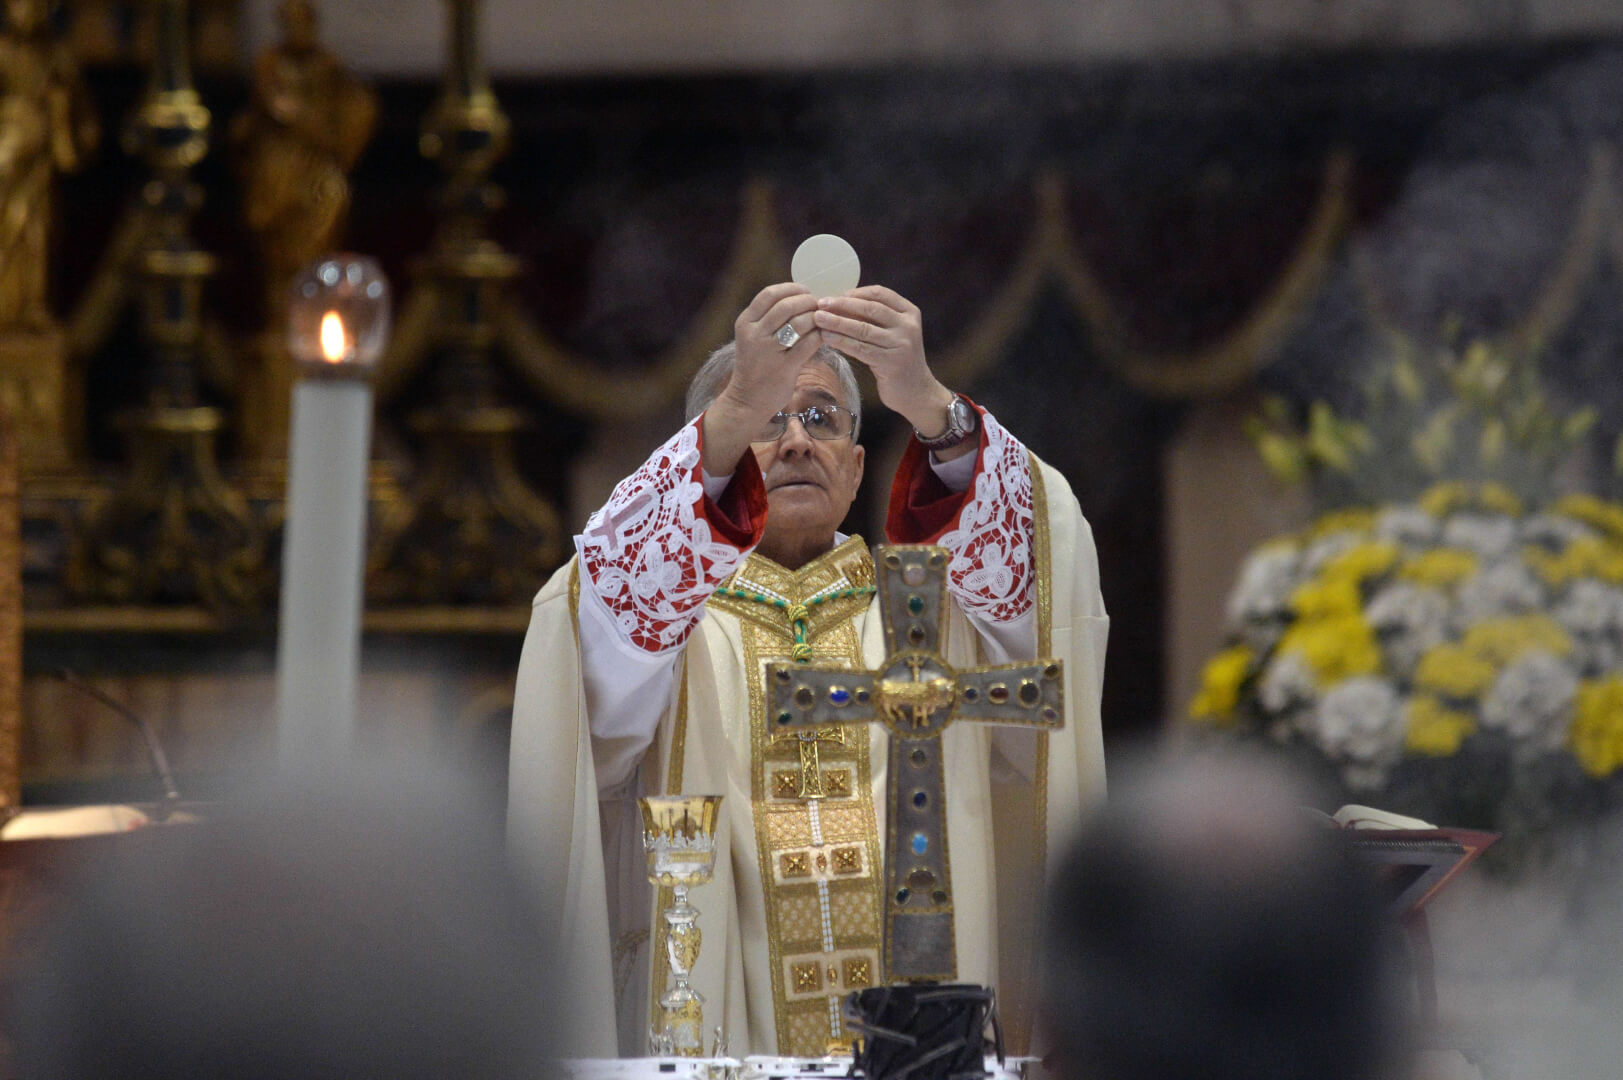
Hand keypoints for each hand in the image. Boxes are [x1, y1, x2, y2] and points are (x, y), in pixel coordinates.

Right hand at [700, 283, 822, 474]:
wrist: (747, 401)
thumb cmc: (755, 365)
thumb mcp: (753, 337)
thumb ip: (769, 318)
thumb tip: (800, 296)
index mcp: (745, 322)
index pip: (770, 294)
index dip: (792, 288)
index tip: (806, 291)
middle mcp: (754, 334)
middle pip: (787, 305)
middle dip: (808, 302)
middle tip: (819, 306)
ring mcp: (768, 352)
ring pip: (799, 323)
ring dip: (816, 318)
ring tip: (823, 320)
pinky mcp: (784, 368)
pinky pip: (809, 344)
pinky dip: (820, 336)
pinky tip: (825, 335)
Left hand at [813, 286, 953, 434]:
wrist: (916, 391)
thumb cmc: (897, 359)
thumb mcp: (892, 333)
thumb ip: (874, 318)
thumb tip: (838, 303)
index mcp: (909, 312)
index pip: (879, 294)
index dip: (855, 293)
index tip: (834, 296)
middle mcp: (908, 326)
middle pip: (870, 309)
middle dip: (842, 305)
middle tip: (820, 304)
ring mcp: (901, 344)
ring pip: (863, 329)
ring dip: (837, 322)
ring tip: (818, 319)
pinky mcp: (891, 363)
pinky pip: (860, 349)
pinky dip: (841, 341)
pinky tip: (826, 338)